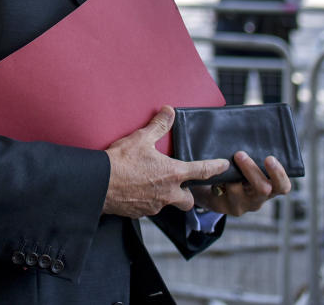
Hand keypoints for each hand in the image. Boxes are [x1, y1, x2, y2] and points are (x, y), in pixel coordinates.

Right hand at [103, 106, 229, 217]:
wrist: (99, 184)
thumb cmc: (121, 162)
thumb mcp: (141, 138)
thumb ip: (158, 125)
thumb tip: (169, 112)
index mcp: (173, 174)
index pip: (202, 171)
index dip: (215, 168)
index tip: (223, 166)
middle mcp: (167, 193)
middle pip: (189, 201)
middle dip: (188, 195)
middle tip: (182, 185)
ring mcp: (154, 205)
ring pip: (167, 204)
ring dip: (166, 196)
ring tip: (154, 185)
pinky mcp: (140, 212)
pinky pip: (149, 208)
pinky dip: (148, 200)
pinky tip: (138, 191)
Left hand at [190, 151, 291, 216]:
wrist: (214, 190)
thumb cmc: (237, 171)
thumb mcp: (248, 165)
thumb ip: (254, 154)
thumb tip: (252, 128)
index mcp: (269, 188)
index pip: (283, 186)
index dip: (279, 174)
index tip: (269, 158)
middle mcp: (257, 199)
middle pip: (263, 190)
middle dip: (252, 170)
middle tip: (240, 154)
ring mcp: (241, 204)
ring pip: (238, 192)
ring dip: (230, 175)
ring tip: (223, 161)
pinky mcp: (224, 206)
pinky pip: (221, 193)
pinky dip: (218, 180)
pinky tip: (214, 171)